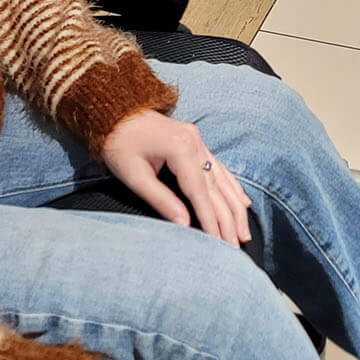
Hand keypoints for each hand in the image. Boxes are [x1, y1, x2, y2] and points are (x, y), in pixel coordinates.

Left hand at [99, 110, 252, 245]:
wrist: (115, 111)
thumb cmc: (118, 142)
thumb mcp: (133, 175)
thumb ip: (161, 200)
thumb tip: (184, 225)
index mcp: (181, 148)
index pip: (201, 193)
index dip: (211, 221)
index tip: (220, 245)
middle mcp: (196, 143)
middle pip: (217, 189)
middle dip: (228, 221)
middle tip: (236, 248)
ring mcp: (198, 142)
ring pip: (224, 180)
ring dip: (235, 208)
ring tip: (244, 233)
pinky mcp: (196, 143)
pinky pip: (220, 169)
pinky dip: (232, 189)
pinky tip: (242, 203)